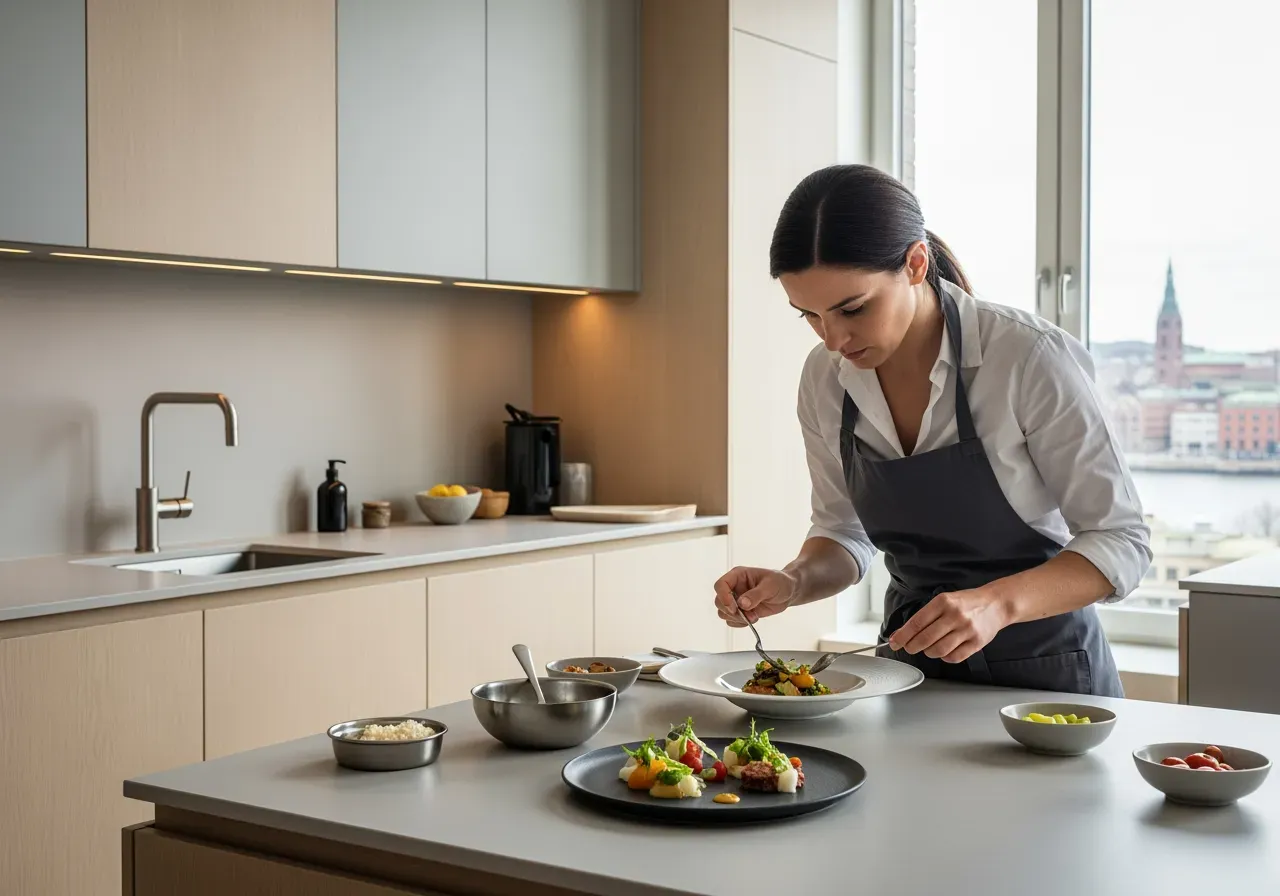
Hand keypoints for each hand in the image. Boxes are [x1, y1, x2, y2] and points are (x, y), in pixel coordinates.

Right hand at [713, 567, 799, 626]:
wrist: (788, 592)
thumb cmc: (780, 582)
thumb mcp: (770, 586)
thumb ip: (756, 594)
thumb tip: (742, 604)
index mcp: (738, 576)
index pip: (721, 585)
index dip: (723, 597)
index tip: (734, 607)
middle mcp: (734, 588)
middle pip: (719, 601)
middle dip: (731, 611)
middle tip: (747, 615)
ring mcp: (736, 600)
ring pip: (723, 613)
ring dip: (737, 619)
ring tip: (753, 616)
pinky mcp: (741, 611)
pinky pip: (732, 621)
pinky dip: (740, 623)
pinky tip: (753, 618)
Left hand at [887, 586, 1010, 662]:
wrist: (996, 604)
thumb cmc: (966, 603)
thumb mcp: (943, 601)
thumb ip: (924, 617)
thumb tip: (901, 633)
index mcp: (943, 602)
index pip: (917, 623)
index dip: (902, 636)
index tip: (894, 642)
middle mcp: (955, 615)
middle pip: (925, 639)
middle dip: (912, 646)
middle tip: (909, 647)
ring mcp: (967, 630)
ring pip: (938, 650)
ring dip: (928, 652)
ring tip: (928, 648)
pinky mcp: (977, 643)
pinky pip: (954, 657)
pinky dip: (945, 657)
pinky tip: (944, 651)